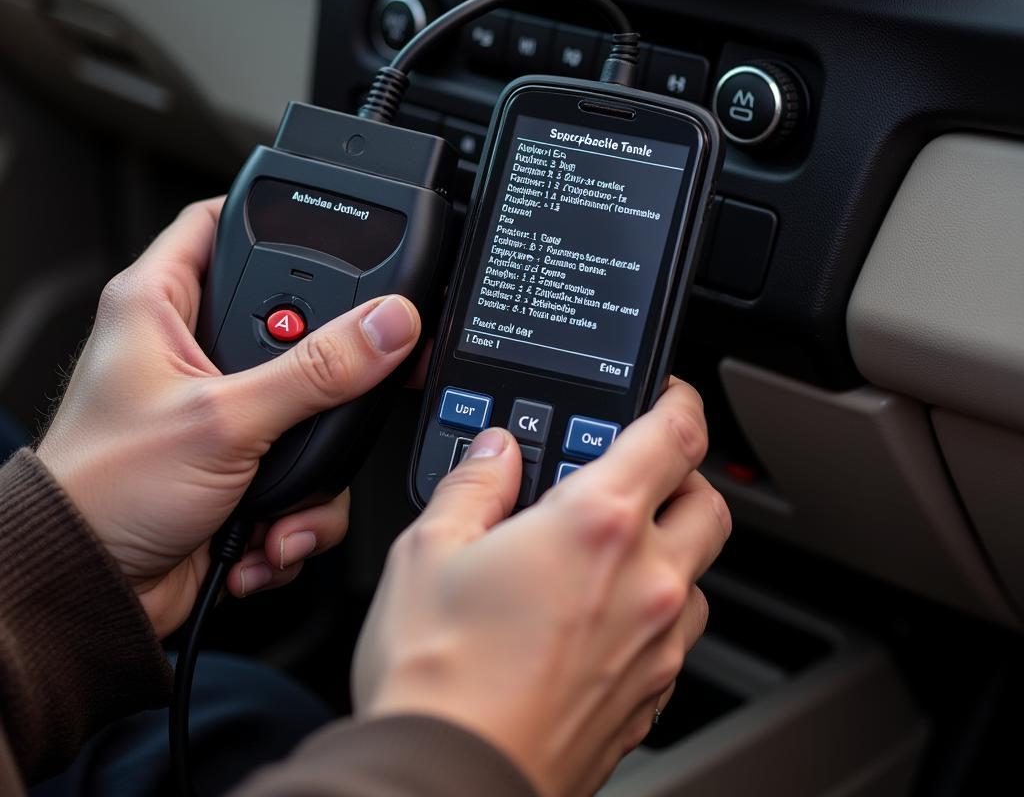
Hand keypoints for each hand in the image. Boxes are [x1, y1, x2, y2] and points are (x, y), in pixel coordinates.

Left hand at [36, 199, 420, 638]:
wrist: (87, 592)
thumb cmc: (102, 492)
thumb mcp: (224, 420)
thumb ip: (317, 370)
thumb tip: (386, 326)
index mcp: (160, 307)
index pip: (220, 221)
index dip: (278, 218)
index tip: (340, 234)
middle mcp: (190, 351)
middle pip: (291, 322)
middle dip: (326, 372)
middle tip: (343, 390)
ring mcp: (219, 411)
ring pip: (310, 404)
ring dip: (315, 465)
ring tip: (286, 493)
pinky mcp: (239, 464)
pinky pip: (304, 468)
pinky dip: (300, 509)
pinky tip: (271, 530)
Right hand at [353, 378, 729, 796]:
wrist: (449, 782)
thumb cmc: (437, 675)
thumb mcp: (428, 549)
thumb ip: (473, 483)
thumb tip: (494, 452)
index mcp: (598, 524)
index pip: (676, 434)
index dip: (678, 400)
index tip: (666, 394)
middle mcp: (645, 581)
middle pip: (710, 503)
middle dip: (684, 475)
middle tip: (638, 471)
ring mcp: (656, 646)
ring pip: (701, 574)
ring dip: (672, 549)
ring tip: (611, 550)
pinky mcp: (649, 698)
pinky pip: (676, 637)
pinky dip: (655, 611)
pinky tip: (601, 616)